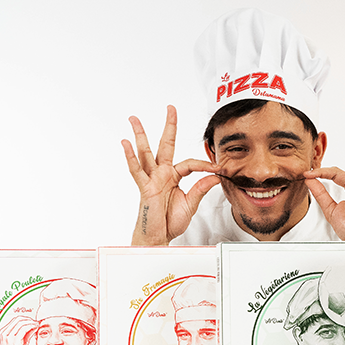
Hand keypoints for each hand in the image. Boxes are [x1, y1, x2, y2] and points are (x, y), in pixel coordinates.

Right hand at [0, 315, 36, 344]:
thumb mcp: (20, 342)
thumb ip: (26, 333)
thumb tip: (33, 325)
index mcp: (3, 332)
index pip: (15, 319)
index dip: (26, 319)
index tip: (33, 321)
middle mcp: (4, 333)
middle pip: (18, 319)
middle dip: (29, 319)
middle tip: (36, 323)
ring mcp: (8, 336)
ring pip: (22, 322)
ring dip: (31, 322)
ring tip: (37, 325)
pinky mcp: (14, 340)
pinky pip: (24, 328)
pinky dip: (32, 326)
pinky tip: (36, 328)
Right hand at [122, 105, 220, 244]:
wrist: (159, 237)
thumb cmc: (170, 221)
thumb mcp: (191, 203)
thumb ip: (201, 188)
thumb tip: (215, 176)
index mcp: (174, 177)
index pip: (191, 163)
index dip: (205, 165)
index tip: (219, 168)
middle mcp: (162, 174)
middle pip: (165, 145)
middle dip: (169, 126)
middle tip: (170, 108)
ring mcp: (152, 179)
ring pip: (146, 152)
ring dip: (140, 135)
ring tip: (134, 119)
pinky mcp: (144, 187)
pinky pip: (136, 170)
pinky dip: (130, 156)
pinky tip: (125, 143)